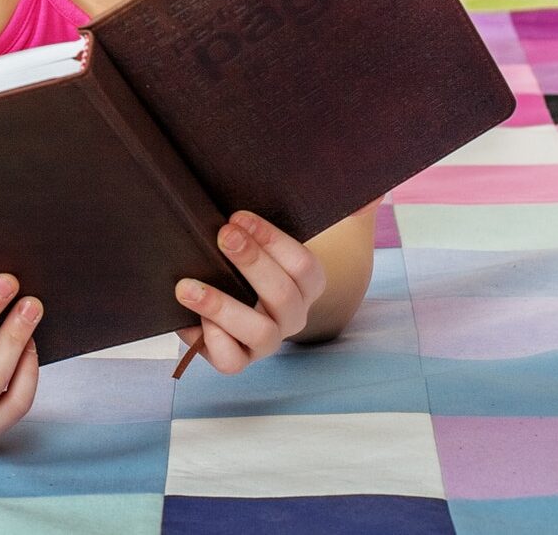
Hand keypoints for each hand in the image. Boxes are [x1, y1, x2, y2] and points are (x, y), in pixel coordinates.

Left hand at [173, 210, 327, 374]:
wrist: (217, 294)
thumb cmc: (250, 256)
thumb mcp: (278, 231)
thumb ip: (337, 210)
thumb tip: (370, 196)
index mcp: (309, 285)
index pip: (304, 265)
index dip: (272, 240)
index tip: (237, 217)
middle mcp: (292, 316)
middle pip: (283, 295)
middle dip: (252, 263)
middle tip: (222, 236)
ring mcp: (265, 342)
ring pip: (261, 333)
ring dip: (222, 307)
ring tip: (187, 286)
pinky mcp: (236, 359)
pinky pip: (232, 361)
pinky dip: (211, 341)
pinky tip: (190, 318)